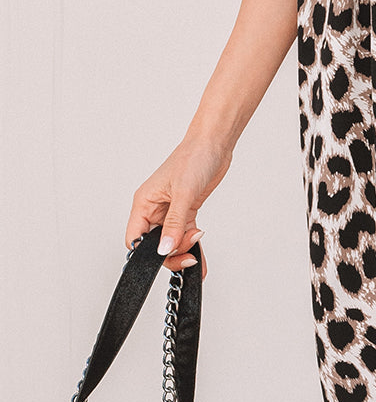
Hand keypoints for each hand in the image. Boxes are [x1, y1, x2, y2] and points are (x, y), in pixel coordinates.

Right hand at [125, 135, 231, 279]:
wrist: (214, 144)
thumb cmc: (193, 157)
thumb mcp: (183, 192)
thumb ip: (174, 223)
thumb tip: (165, 248)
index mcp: (144, 203)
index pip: (135, 238)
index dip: (146, 253)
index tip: (164, 257)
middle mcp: (154, 209)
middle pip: (154, 244)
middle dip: (170, 252)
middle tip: (188, 255)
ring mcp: (170, 211)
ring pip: (171, 241)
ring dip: (184, 250)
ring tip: (197, 254)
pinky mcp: (186, 211)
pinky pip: (185, 235)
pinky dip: (192, 245)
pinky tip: (200, 256)